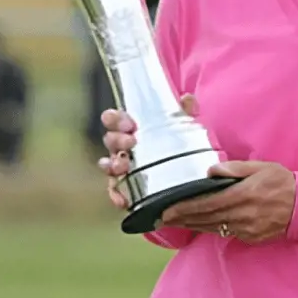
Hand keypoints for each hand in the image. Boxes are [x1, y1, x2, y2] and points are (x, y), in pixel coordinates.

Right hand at [98, 94, 196, 209]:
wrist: (183, 173)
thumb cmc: (174, 143)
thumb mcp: (181, 127)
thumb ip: (184, 112)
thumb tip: (188, 99)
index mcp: (131, 128)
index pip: (115, 119)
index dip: (116, 119)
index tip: (130, 124)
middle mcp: (123, 147)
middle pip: (110, 140)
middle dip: (117, 140)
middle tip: (131, 143)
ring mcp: (123, 167)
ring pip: (109, 164)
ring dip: (113, 164)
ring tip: (124, 166)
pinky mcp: (126, 188)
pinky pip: (115, 191)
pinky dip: (116, 194)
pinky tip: (123, 199)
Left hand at [160, 160, 295, 242]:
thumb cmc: (282, 182)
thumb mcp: (261, 167)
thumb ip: (236, 169)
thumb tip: (211, 171)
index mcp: (243, 195)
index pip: (207, 203)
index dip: (185, 208)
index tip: (167, 210)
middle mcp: (243, 215)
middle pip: (206, 218)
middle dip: (182, 218)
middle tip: (162, 218)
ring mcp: (246, 229)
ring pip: (213, 228)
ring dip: (192, 226)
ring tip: (175, 222)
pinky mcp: (250, 237)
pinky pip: (226, 233)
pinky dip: (210, 229)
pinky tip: (199, 225)